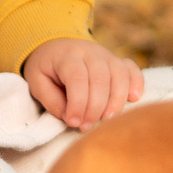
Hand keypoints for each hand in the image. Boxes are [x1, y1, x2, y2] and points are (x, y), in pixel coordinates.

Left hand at [22, 37, 143, 127]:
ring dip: (116, 101)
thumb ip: (51, 100)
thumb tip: (71, 117)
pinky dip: (136, 83)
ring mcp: (107, 55)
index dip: (78, 103)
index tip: (74, 123)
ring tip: (106, 119)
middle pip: (100, 79)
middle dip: (95, 107)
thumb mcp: (36, 82)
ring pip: (119, 75)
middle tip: (86, 126)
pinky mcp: (118, 61)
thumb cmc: (46, 69)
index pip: (77, 79)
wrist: (56, 46)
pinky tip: (133, 99)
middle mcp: (90, 52)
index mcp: (67, 56)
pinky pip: (132, 70)